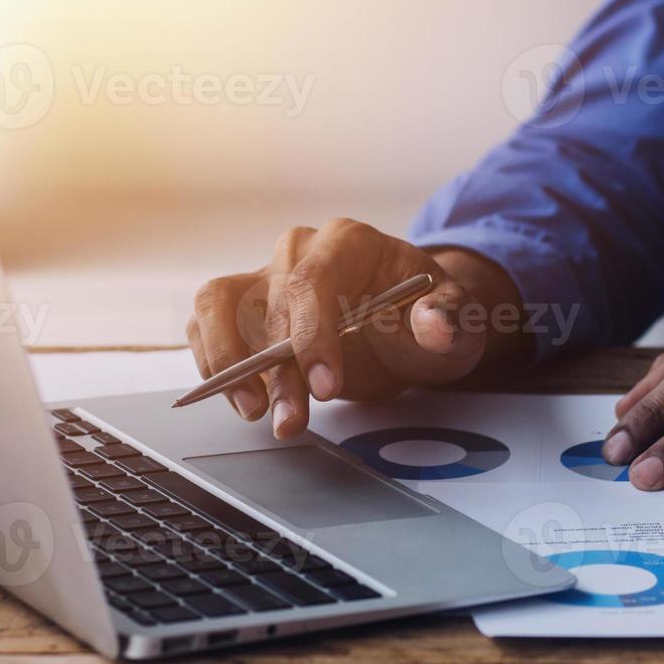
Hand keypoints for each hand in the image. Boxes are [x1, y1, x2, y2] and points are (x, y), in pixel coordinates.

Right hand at [187, 219, 524, 439]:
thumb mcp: (457, 320)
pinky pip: (206, 322)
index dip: (312, 335)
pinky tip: (239, 398)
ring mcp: (266, 275)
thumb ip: (449, 320)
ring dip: (227, 361)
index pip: (313, 281)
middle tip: (292, 421)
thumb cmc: (424, 317)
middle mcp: (298, 250)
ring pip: (221, 303)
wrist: (403, 324)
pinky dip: (210, 359)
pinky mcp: (243, 305)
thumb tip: (435, 326)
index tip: (325, 388)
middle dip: (280, 371)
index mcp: (348, 242)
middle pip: (272, 304)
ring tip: (254, 411)